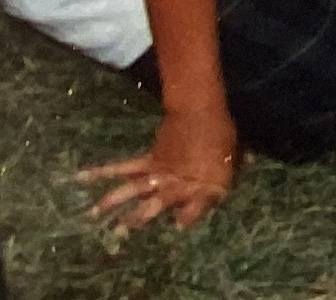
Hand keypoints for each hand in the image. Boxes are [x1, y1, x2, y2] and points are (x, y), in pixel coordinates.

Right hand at [77, 103, 239, 233]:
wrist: (202, 110)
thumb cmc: (222, 132)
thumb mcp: (235, 151)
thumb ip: (238, 163)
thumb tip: (250, 162)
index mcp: (200, 185)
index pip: (195, 208)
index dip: (188, 216)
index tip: (177, 224)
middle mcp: (176, 183)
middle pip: (156, 205)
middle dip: (140, 217)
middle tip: (123, 230)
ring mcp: (160, 173)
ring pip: (133, 190)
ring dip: (113, 203)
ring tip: (92, 214)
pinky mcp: (149, 162)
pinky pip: (123, 168)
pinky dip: (101, 172)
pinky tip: (80, 176)